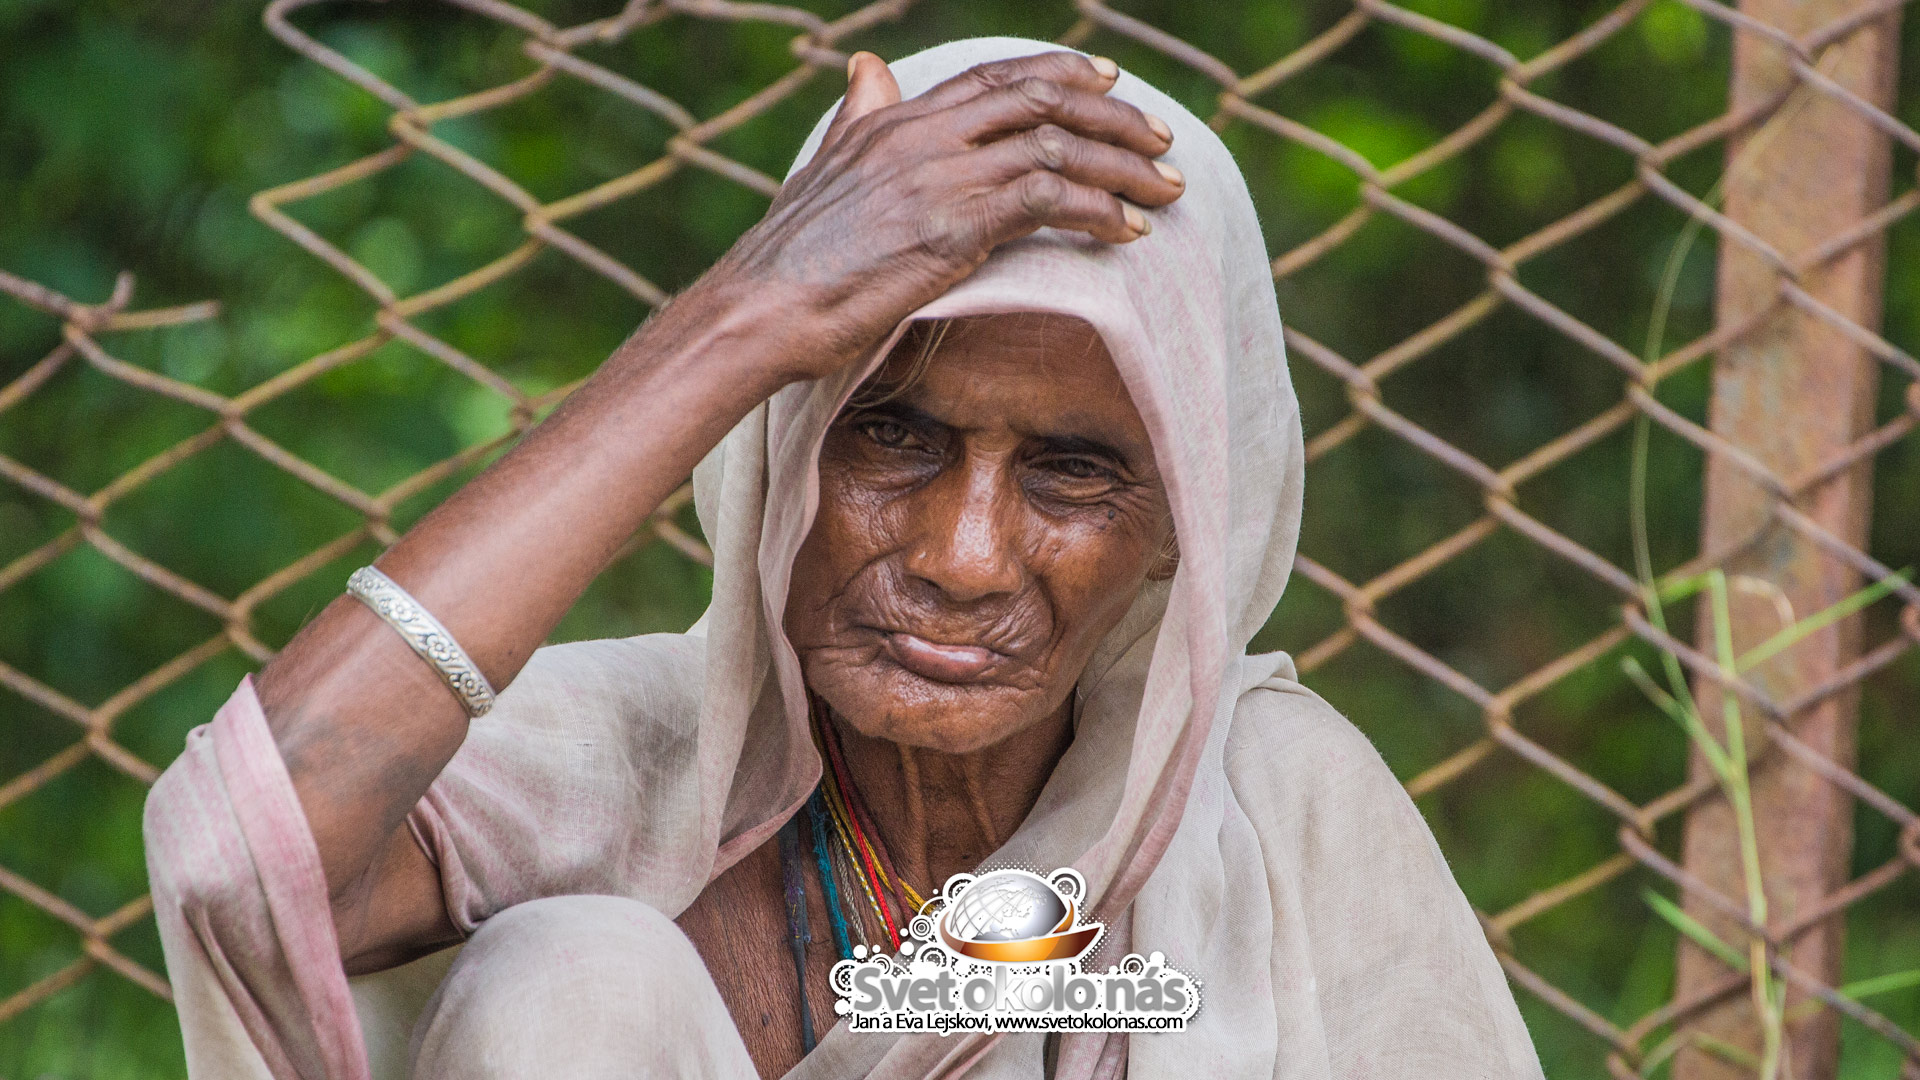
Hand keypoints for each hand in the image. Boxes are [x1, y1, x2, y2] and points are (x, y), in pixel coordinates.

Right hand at [708, 50, 1184, 381]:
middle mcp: (922, 136)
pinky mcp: (953, 226)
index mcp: (894, 121)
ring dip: (1123, 170)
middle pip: (1041, 101)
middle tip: (1161, 140)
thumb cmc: (788, 261)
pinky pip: (1048, 200)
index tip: (1109, 82)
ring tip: (1166, 193)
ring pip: (1057, 149)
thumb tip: (867, 70)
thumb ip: (860, 119)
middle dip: (1113, 119)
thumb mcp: (825, 171)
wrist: (759, 307)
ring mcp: (940, 177)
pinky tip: (1128, 233)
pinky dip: (1099, 213)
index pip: (993, 78)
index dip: (1058, 73)